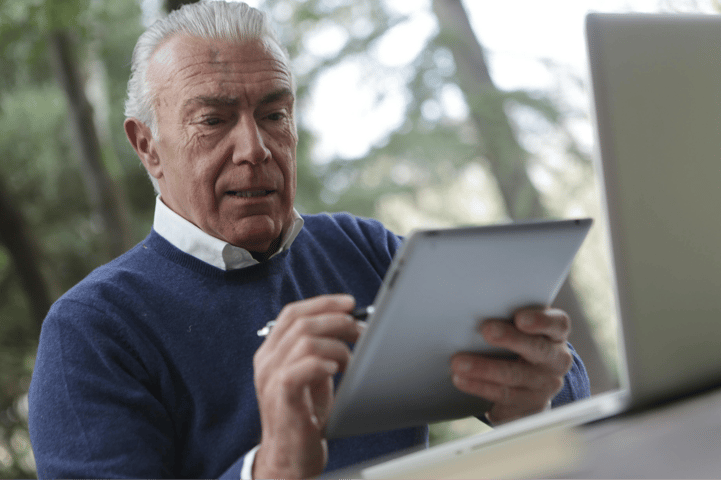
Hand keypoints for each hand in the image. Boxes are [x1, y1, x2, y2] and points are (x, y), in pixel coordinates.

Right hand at [252, 294, 361, 478]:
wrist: (290, 457)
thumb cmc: (304, 417)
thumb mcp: (312, 375)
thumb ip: (319, 351)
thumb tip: (347, 326)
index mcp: (271, 352)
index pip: (293, 313)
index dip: (323, 303)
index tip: (349, 304)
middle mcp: (267, 361)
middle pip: (302, 322)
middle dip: (337, 321)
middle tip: (359, 332)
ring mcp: (271, 378)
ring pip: (305, 340)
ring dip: (336, 346)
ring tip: (348, 362)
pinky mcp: (281, 397)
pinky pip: (300, 368)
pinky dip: (323, 364)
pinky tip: (335, 371)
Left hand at [450, 308, 572, 424]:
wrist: (531, 381)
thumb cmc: (519, 342)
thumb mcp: (520, 327)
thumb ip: (507, 316)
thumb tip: (474, 306)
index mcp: (556, 335)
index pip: (558, 324)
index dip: (541, 321)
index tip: (520, 318)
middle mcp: (555, 361)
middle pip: (538, 349)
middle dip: (510, 339)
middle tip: (486, 331)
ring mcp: (544, 386)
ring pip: (515, 377)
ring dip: (485, 369)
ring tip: (459, 363)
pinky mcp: (528, 406)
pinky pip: (503, 399)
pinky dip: (479, 388)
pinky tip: (462, 381)